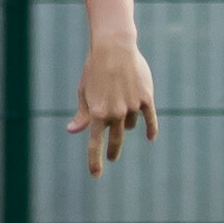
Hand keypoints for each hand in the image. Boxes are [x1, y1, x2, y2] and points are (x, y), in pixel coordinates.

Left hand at [66, 34, 158, 176]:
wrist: (114, 48)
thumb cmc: (94, 69)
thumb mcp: (84, 92)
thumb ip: (82, 114)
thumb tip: (73, 131)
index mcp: (96, 113)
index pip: (94, 143)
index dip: (95, 161)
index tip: (96, 175)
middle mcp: (114, 113)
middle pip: (115, 139)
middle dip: (113, 151)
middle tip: (112, 158)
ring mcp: (132, 107)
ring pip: (129, 124)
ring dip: (125, 123)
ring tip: (122, 113)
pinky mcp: (146, 99)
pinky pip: (150, 119)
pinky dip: (150, 129)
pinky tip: (150, 137)